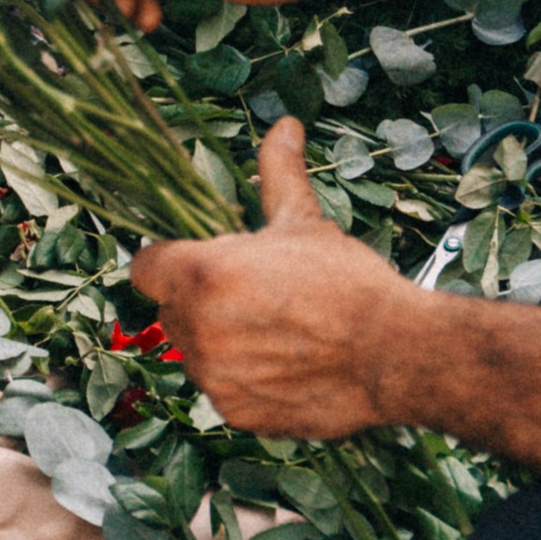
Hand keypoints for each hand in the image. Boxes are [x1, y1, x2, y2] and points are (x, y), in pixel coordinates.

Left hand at [132, 122, 421, 437]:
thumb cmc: (349, 283)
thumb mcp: (305, 222)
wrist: (395, 354)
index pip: (145, 267)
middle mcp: (198, 330)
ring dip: (220, 341)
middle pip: (171, 311)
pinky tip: (284, 364)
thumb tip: (283, 125)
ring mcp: (214, 378)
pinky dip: (243, 379)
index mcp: (203, 275)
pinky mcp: (235, 414)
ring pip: (196, 352)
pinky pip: (221, 390)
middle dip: (199, 301)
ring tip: (275, 330)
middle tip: (251, 294)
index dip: (169, 261)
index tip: (197, 261)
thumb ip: (279, 173)